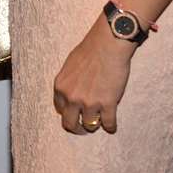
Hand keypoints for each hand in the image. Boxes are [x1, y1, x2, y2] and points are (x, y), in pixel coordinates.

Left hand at [52, 16, 134, 134]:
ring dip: (95, 125)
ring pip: (90, 125)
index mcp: (61, 87)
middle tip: (83, 128)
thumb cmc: (90, 50)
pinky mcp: (107, 104)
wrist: (108, 44)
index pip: (60, 109)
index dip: (68, 112)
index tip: (74, 114)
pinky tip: (112, 126)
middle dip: (77, 128)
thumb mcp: (70, 65)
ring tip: (100, 122)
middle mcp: (72, 97)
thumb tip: (71, 93)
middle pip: (70, 123)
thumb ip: (69, 82)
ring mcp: (89, 102)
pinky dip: (111, 127)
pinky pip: (108, 124)